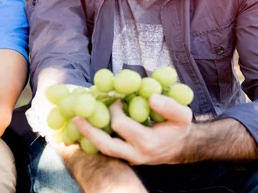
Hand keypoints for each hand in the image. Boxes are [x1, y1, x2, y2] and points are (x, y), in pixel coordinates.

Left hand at [73, 94, 191, 164]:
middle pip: (105, 145)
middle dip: (88, 130)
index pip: (121, 125)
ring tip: (74, 121)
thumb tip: (151, 97)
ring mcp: (128, 159)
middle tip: (75, 116)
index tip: (117, 98)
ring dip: (87, 135)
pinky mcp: (123, 158)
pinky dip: (93, 138)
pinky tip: (82, 126)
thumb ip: (170, 106)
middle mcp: (135, 154)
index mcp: (147, 143)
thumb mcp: (183, 115)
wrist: (179, 146)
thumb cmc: (178, 128)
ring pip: (102, 150)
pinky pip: (104, 150)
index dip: (115, 109)